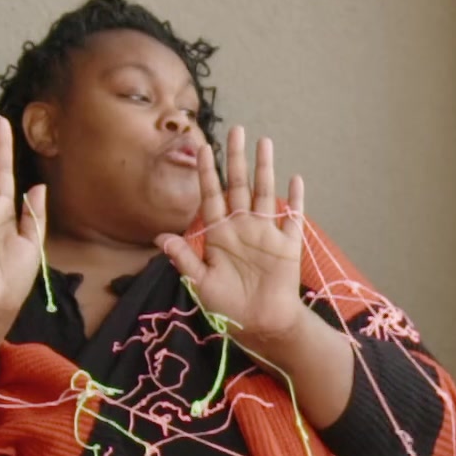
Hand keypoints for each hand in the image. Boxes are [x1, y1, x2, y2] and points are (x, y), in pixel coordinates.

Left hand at [156, 126, 308, 356]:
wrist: (261, 326)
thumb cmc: (228, 308)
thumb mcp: (200, 283)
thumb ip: (184, 258)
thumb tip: (160, 237)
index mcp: (219, 234)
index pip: (210, 195)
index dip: (206, 172)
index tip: (201, 147)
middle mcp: (242, 227)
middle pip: (238, 185)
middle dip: (236, 158)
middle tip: (235, 129)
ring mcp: (266, 233)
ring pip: (264, 192)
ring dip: (265, 168)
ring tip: (264, 142)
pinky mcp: (287, 245)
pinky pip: (292, 217)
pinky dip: (294, 199)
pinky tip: (295, 179)